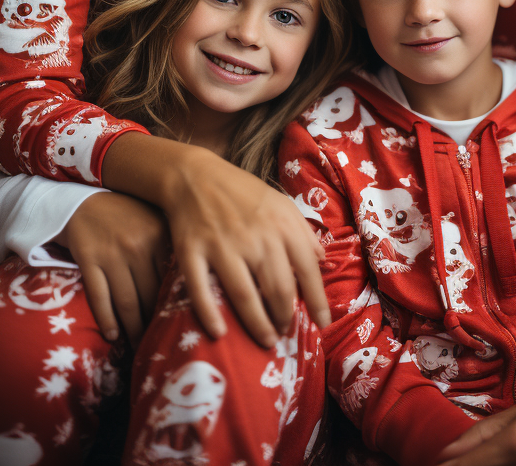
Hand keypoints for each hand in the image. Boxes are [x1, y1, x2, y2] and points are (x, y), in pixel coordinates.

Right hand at [59, 190, 170, 345]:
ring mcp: (112, 254)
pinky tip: (113, 336)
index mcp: (160, 236)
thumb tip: (191, 286)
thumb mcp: (155, 222)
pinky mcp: (88, 260)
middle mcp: (138, 246)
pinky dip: (107, 319)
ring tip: (138, 346)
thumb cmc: (127, 215)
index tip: (181, 325)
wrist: (85, 201)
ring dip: (133, 328)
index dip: (175, 305)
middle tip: (160, 344)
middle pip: (151, 294)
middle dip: (155, 322)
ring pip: (127, 301)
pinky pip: (99, 297)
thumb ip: (171, 247)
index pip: (172, 278)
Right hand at [102, 132, 330, 347]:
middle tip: (285, 332)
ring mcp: (223, 246)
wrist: (196, 175)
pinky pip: (201, 290)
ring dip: (258, 325)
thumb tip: (322, 261)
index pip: (307, 270)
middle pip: (277, 289)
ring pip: (244, 296)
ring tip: (266, 340)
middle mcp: (256, 237)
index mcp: (281, 225)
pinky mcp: (192, 252)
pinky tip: (220, 333)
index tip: (323, 323)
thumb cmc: (243, 192)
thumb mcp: (281, 203)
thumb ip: (303, 231)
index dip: (317, 301)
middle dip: (285, 318)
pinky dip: (209, 314)